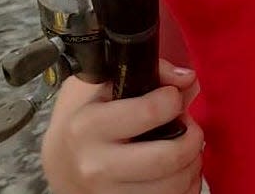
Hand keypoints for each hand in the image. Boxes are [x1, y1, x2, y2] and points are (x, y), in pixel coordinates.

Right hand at [41, 60, 204, 193]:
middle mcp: (96, 166)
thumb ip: (150, 71)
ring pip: (173, 186)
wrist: (61, 163)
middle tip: (190, 127)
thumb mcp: (105, 84)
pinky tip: (179, 171)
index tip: (172, 98)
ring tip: (186, 148)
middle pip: (168, 157)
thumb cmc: (88, 118)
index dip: (173, 100)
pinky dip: (186, 186)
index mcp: (89, 126)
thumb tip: (187, 78)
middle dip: (192, 138)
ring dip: (193, 164)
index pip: (151, 111)